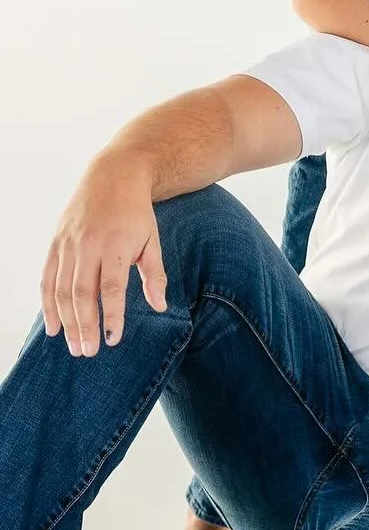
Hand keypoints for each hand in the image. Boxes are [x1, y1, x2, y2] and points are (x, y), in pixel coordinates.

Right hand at [41, 155, 167, 355]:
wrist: (112, 177)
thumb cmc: (136, 213)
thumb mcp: (153, 240)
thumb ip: (154, 274)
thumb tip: (160, 306)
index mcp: (114, 245)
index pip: (111, 288)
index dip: (110, 316)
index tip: (113, 340)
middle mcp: (87, 245)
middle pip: (81, 293)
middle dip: (84, 326)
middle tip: (89, 352)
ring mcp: (67, 244)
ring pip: (61, 289)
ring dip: (66, 321)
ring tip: (74, 346)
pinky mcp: (55, 243)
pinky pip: (47, 278)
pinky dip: (48, 304)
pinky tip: (53, 327)